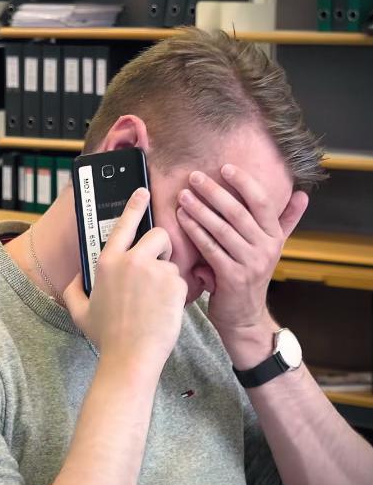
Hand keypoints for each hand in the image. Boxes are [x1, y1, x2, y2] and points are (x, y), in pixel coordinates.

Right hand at [64, 188, 187, 368]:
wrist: (130, 358)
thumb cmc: (106, 337)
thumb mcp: (80, 312)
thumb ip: (74, 289)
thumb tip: (75, 277)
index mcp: (108, 262)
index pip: (123, 223)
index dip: (135, 204)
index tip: (143, 191)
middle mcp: (131, 260)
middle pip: (158, 235)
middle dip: (161, 247)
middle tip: (157, 267)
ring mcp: (154, 271)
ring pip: (170, 262)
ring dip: (167, 277)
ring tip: (155, 301)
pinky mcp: (174, 284)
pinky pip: (180, 280)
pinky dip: (175, 294)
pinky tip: (163, 310)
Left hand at [176, 165, 308, 334]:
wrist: (244, 317)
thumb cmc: (251, 276)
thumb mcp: (271, 248)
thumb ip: (285, 221)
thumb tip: (303, 195)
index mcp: (274, 236)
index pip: (262, 202)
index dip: (244, 182)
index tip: (225, 167)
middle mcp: (265, 248)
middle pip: (238, 212)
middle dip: (214, 192)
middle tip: (194, 177)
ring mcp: (250, 263)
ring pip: (222, 229)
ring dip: (200, 209)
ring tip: (184, 195)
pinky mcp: (232, 277)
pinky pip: (210, 248)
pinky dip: (195, 232)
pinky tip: (182, 219)